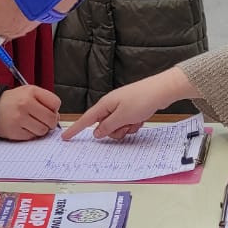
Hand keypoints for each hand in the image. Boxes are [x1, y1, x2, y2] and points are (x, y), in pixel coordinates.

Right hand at [0, 85, 61, 140]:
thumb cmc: (13, 101)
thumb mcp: (28, 92)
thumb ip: (44, 100)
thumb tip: (57, 117)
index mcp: (31, 92)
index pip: (55, 103)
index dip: (55, 109)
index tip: (49, 110)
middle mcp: (25, 104)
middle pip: (51, 119)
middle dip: (51, 122)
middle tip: (44, 121)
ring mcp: (19, 118)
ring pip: (43, 130)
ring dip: (41, 129)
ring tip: (32, 123)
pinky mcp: (14, 131)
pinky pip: (32, 137)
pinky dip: (30, 134)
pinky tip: (24, 127)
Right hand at [63, 66, 198, 140]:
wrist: (162, 90)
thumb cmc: (142, 99)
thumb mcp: (122, 117)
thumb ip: (108, 126)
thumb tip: (97, 132)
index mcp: (105, 105)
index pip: (86, 119)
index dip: (75, 129)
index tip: (65, 137)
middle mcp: (111, 105)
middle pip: (104, 126)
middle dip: (114, 131)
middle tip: (125, 126)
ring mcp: (122, 107)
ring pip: (117, 127)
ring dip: (125, 129)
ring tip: (135, 121)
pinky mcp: (131, 109)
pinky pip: (127, 124)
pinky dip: (133, 125)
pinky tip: (141, 119)